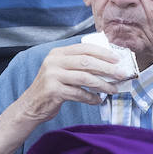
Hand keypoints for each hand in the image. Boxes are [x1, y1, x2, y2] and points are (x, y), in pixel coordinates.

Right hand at [0, 42, 126, 153]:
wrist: (31, 105)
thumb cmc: (51, 87)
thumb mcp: (61, 70)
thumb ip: (77, 64)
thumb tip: (107, 64)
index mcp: (57, 53)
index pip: (84, 48)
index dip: (103, 53)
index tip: (117, 59)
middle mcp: (54, 61)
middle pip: (87, 62)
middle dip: (107, 68)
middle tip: (121, 74)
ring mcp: (52, 76)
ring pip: (85, 78)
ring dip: (103, 85)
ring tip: (114, 89)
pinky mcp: (53, 91)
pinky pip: (79, 94)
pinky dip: (91, 98)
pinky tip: (98, 100)